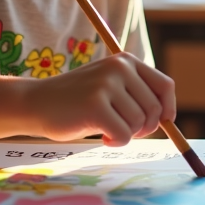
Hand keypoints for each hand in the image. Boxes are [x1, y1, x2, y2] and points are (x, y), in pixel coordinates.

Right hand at [30, 52, 175, 145]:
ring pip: (139, 124)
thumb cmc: (76, 101)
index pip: (165, 85)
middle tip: (124, 131)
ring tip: (107, 130)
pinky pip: (124, 135)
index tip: (164, 123)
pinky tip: (102, 137)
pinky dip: (116, 143)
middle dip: (145, 128)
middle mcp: (119, 68)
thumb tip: (168, 117)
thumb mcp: (110, 87)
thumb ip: (136, 94)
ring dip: (126, 135)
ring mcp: (107, 85)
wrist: (35, 103)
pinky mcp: (95, 105)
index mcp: (126, 61)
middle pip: (155, 109)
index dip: (168, 108)